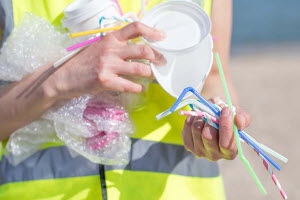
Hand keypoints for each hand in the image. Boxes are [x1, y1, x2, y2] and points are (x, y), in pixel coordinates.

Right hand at [46, 22, 165, 98]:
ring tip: (154, 76)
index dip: (152, 31)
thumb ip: (116, 46)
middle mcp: (111, 49)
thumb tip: (138, 49)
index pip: (135, 28)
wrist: (64, 77)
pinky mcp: (105, 81)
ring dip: (151, 74)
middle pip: (142, 50)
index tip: (162, 37)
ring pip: (139, 69)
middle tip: (162, 62)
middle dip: (157, 57)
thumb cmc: (83, 62)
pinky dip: (139, 88)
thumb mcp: (99, 47)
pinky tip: (141, 88)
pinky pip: (130, 85)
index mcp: (110, 38)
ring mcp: (108, 65)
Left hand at [181, 98, 251, 160]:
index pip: (227, 144)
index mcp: (230, 152)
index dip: (226, 126)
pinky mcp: (188, 145)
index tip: (226, 110)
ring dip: (202, 116)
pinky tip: (199, 117)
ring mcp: (199, 151)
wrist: (214, 116)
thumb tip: (238, 121)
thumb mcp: (239, 115)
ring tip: (208, 112)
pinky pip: (188, 126)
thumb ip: (243, 118)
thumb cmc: (229, 117)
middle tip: (215, 108)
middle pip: (208, 136)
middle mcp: (214, 155)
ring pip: (196, 129)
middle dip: (212, 119)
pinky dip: (193, 117)